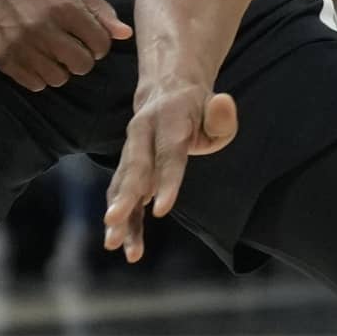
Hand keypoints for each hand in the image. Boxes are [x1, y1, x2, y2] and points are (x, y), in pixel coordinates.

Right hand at [0, 0, 130, 91]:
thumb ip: (101, 10)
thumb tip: (125, 35)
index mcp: (66, 9)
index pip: (101, 45)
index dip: (99, 43)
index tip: (88, 37)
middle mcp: (44, 29)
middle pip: (82, 66)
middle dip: (82, 58)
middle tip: (71, 46)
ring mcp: (22, 46)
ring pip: (59, 79)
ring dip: (60, 68)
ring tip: (51, 51)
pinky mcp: (4, 58)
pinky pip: (35, 85)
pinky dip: (39, 75)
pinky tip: (35, 57)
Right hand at [103, 82, 238, 261]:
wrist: (166, 91)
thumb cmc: (198, 110)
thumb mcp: (216, 109)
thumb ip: (221, 116)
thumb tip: (223, 103)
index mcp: (168, 119)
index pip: (168, 154)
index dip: (165, 181)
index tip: (161, 210)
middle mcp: (142, 134)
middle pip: (134, 169)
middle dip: (124, 197)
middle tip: (112, 221)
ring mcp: (132, 150)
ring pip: (122, 184)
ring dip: (118, 214)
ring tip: (113, 244)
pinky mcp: (128, 166)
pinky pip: (123, 194)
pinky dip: (124, 219)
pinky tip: (125, 245)